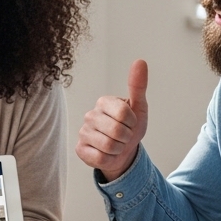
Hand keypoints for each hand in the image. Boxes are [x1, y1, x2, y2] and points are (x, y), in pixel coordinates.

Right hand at [77, 59, 148, 181]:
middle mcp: (90, 115)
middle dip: (127, 138)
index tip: (130, 123)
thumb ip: (138, 86)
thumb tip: (140, 61)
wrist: (123, 151)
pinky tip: (107, 153)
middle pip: (117, 131)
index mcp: (104, 102)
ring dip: (118, 149)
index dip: (132, 122)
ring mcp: (83, 132)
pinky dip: (109, 159)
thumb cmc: (130, 128)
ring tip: (116, 145)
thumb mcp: (139, 108)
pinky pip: (100, 158)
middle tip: (124, 136)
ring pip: (108, 146)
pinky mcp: (80, 149)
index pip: (124, 114)